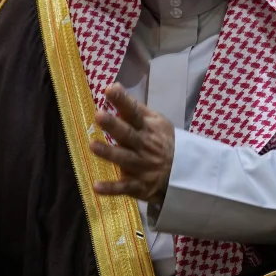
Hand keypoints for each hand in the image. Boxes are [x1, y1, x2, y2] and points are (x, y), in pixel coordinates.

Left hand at [91, 84, 175, 205]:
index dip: (123, 101)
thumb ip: (136, 108)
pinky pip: (124, 188)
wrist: (183, 173)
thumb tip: (114, 87)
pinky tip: (96, 187)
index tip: (110, 89)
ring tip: (92, 145)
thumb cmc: (163, 143)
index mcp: (148, 128)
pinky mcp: (139, 186)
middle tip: (99, 115)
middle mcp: (145, 146)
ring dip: (109, 153)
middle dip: (114, 125)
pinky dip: (111, 189)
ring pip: (125, 159)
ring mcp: (142, 166)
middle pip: (128, 135)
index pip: (134, 113)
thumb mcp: (158, 123)